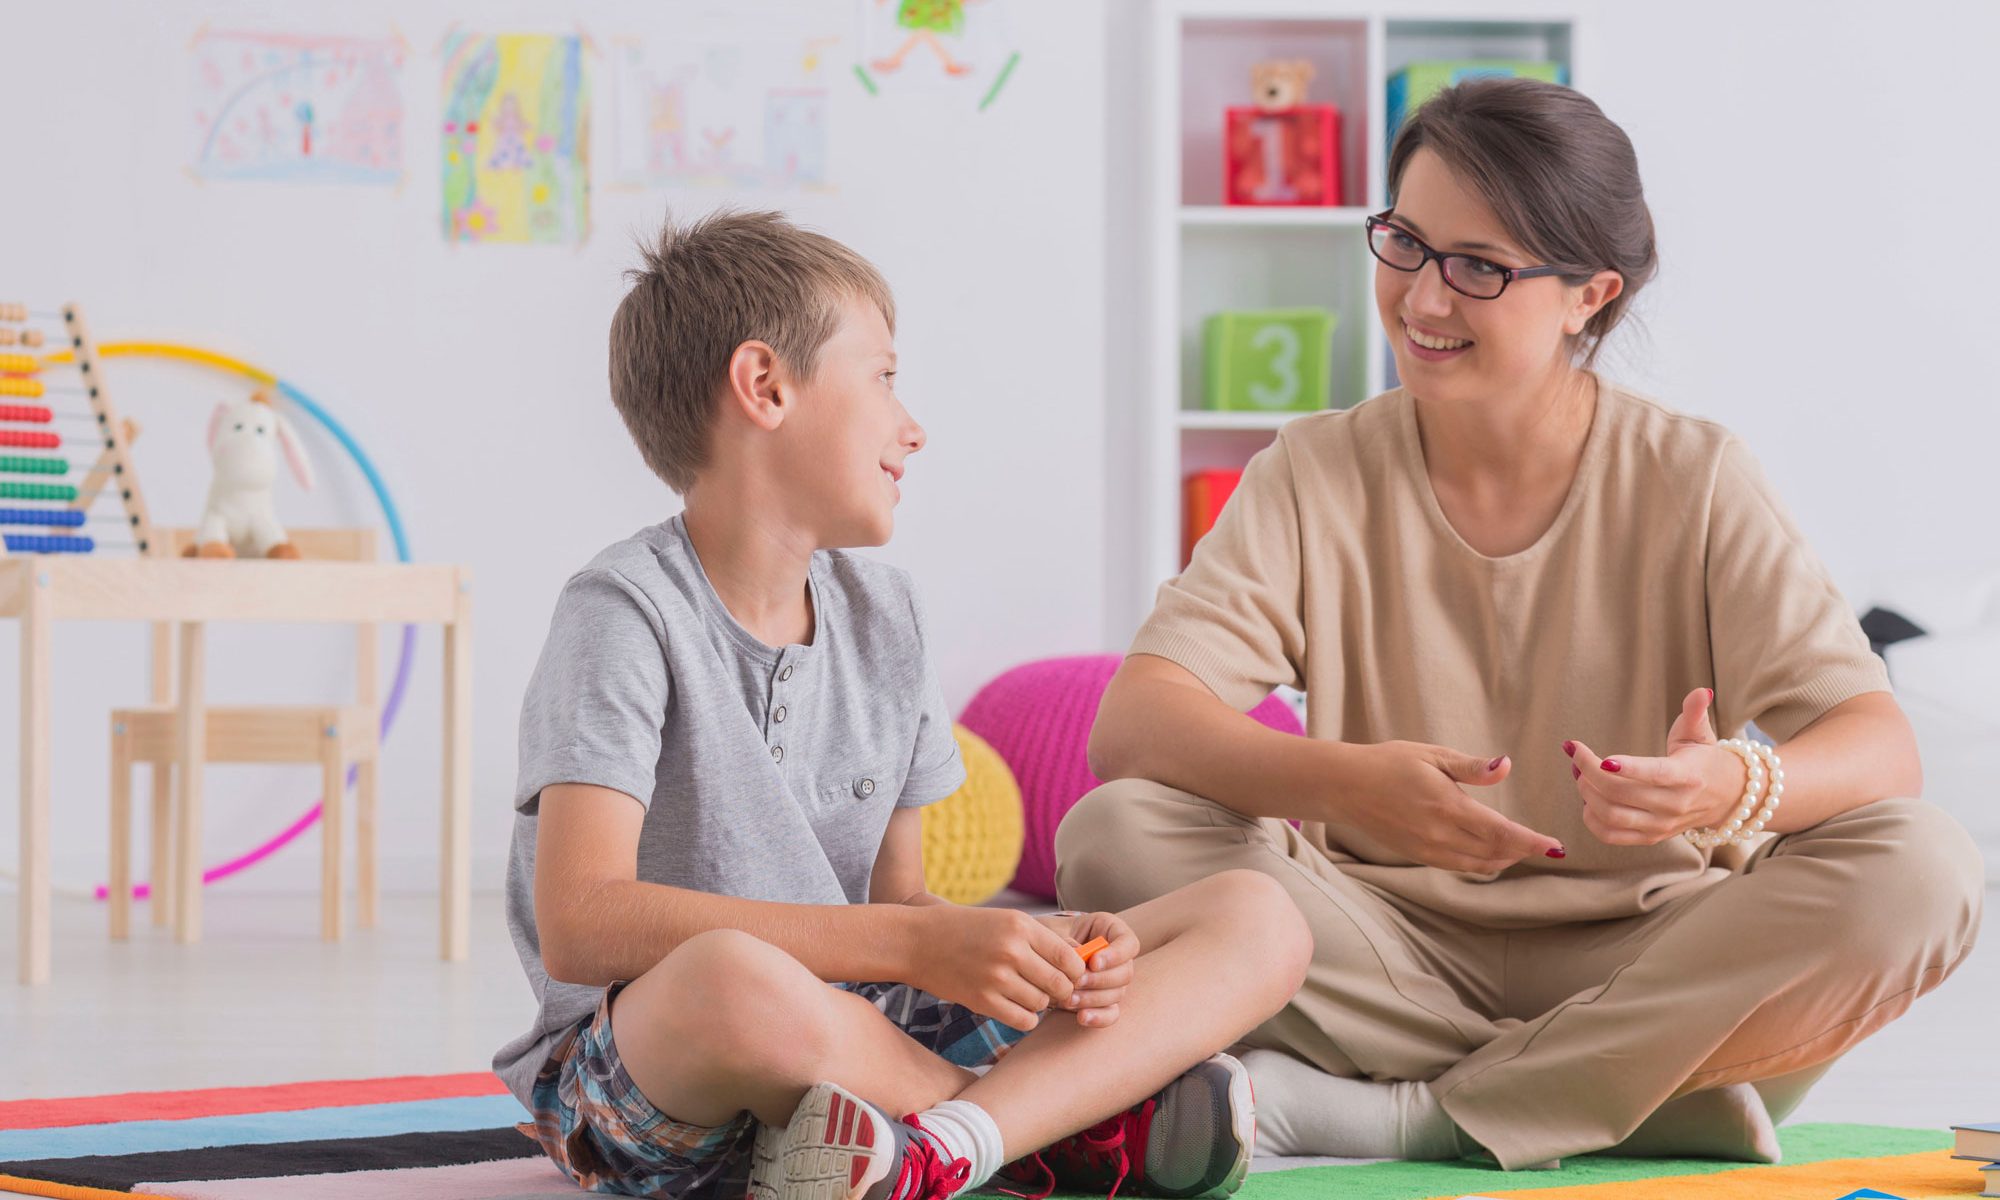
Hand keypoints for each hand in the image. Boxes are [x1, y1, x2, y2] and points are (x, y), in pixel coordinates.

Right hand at [911, 906, 1083, 1031]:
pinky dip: (1025, 1018)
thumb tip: (1079, 960)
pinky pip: (1023, 1020)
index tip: (1067, 976)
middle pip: (1060, 984)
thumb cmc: (964, 929)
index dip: (1075, 973)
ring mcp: (997, 977)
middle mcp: (1012, 950)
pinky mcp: (982, 1000)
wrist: (916, 941)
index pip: (1070, 959)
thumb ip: (1039, 939)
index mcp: (1021, 926)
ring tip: (1025, 994)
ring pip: (1042, 1004)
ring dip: (1039, 1004)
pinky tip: (1016, 1008)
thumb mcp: (1004, 921)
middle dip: (1062, 992)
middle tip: (1052, 991)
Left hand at [1038, 910, 1139, 1027]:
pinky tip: (1081, 1017)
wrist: (1040, 953)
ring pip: (1118, 994)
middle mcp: (1118, 957)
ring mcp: (1113, 980)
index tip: (1094, 962)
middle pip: (1126, 972)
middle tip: (1077, 982)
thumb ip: (1065, 939)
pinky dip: (1098, 1017)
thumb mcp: (1054, 930)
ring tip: (1068, 999)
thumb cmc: (1049, 935)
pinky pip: (1111, 1013)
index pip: (1129, 943)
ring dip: (1093, 999)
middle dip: (1100, 980)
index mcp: (1111, 931)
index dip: (1116, 955)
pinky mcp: (1105, 1001)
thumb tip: (1077, 953)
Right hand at [1338, 741, 1564, 872]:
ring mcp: (1428, 850)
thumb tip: (1506, 766)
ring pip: (1479, 865)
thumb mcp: (1432, 755)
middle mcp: (1440, 835)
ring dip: (1505, 859)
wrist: (1346, 787)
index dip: (1532, 842)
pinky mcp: (1419, 856)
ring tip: (1522, 849)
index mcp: (1448, 806)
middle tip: (1545, 845)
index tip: (1555, 846)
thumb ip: (1472, 767)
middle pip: (1495, 852)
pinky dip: (1482, 863)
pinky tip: (1490, 853)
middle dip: (1524, 850)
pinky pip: (1460, 866)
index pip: (1502, 832)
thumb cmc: (1389, 763)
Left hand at [1565, 688, 1741, 845]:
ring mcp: (1661, 825)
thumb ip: (1695, 712)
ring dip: (1586, 793)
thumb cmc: (1703, 759)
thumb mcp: (1700, 734)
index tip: (1603, 759)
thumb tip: (1701, 691)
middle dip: (1590, 772)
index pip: (1656, 774)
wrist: (1723, 798)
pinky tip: (1587, 799)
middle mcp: (1674, 805)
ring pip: (1613, 815)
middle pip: (1622, 793)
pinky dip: (1591, 819)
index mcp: (1687, 777)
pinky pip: (1612, 836)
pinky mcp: (1650, 837)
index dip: (1629, 768)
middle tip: (1576, 753)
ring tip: (1578, 773)